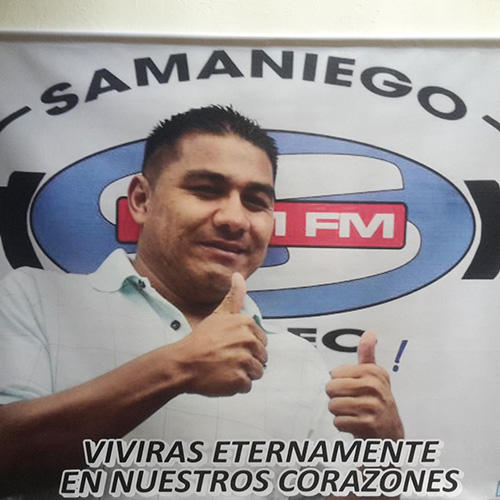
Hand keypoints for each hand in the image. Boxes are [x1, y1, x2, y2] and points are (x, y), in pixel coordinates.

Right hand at [171, 273, 266, 396]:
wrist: (183, 363)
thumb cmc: (200, 341)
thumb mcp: (219, 314)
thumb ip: (234, 296)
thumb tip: (239, 275)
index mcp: (246, 324)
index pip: (261, 341)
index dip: (247, 346)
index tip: (231, 346)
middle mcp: (248, 341)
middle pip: (261, 357)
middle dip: (246, 360)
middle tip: (227, 358)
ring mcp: (244, 361)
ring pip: (256, 372)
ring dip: (242, 373)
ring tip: (225, 367)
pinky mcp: (239, 380)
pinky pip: (247, 386)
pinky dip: (236, 385)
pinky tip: (223, 377)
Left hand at [325, 331, 403, 439]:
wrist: (391, 435)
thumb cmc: (378, 403)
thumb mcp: (375, 376)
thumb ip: (368, 355)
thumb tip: (370, 333)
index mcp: (374, 372)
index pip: (334, 373)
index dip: (339, 383)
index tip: (354, 389)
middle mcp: (375, 387)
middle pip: (331, 388)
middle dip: (336, 398)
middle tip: (351, 403)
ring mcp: (373, 405)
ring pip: (333, 405)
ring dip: (340, 413)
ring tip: (354, 413)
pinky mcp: (368, 424)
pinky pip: (338, 422)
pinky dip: (343, 426)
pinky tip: (356, 424)